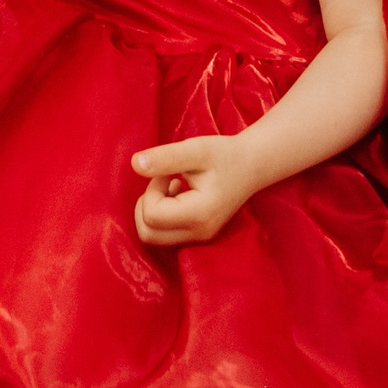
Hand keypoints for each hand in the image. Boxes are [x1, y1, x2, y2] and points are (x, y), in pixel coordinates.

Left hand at [133, 134, 260, 244]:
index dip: (151, 189)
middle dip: (147, 204)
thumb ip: (166, 157)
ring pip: (152, 236)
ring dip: (152, 210)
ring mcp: (199, 238)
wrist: (252, 165)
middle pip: (147, 233)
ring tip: (172, 187)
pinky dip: (160, 216)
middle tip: (165, 180)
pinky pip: (163, 234)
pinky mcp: (197, 236)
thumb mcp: (196, 149)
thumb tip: (135, 163)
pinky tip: (177, 195)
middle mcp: (200, 233)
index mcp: (200, 214)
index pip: (151, 214)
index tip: (168, 171)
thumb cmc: (225, 155)